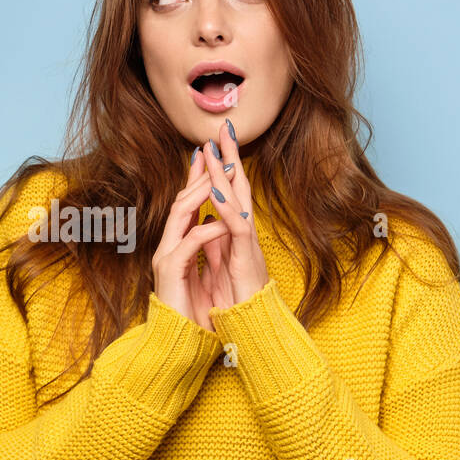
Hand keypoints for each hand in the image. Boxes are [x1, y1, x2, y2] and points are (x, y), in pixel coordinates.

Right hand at [153, 147, 231, 330]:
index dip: (199, 180)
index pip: (187, 206)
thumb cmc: (192, 315)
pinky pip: (191, 242)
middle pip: (182, 200)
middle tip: (215, 151)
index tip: (213, 158)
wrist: (178, 344)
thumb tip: (212, 227)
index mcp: (176, 247)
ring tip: (221, 174)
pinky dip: (209, 229)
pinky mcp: (171, 271)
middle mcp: (168, 247)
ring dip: (203, 192)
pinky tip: (224, 220)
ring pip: (181, 213)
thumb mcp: (202, 276)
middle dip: (199, 175)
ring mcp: (166, 256)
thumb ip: (206, 252)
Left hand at [198, 119, 269, 306]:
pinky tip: (217, 190)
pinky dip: (226, 207)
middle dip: (229, 158)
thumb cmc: (238, 303)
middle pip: (237, 188)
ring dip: (226, 173)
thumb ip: (215, 247)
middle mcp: (244, 234)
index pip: (228, 195)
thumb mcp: (221, 269)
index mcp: (235, 236)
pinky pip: (237, 227)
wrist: (252, 330)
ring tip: (216, 148)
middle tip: (221, 128)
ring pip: (239, 200)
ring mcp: (247, 244)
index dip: (219, 171)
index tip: (209, 147)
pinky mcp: (247, 258)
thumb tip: (207, 229)